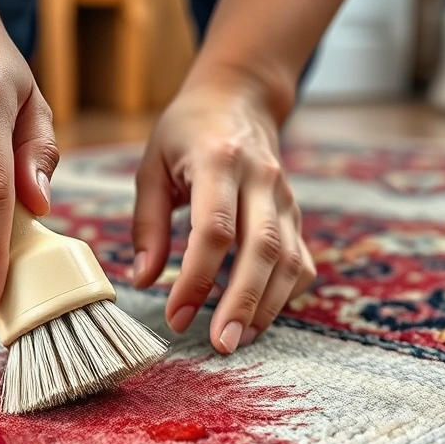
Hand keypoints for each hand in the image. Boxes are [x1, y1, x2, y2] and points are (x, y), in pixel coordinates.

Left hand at [131, 74, 315, 353]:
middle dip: (242, 303)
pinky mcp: (295, 214)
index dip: (196, 278)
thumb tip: (143, 281)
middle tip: (221, 345)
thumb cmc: (185, 133)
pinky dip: (285, 294)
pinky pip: (301, 261)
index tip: (176, 316)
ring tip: (237, 339)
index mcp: (219, 161)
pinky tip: (258, 317)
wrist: (239, 98)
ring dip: (267, 306)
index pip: (214, 229)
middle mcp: (261, 179)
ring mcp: (284, 197)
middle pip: (262, 249)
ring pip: (289, 260)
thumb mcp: (152, 167)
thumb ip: (148, 224)